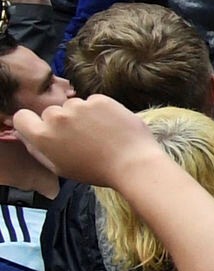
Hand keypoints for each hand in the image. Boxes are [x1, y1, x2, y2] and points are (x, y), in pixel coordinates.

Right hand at [15, 93, 157, 188]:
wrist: (133, 164)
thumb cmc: (96, 170)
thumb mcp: (59, 167)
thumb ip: (37, 148)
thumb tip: (26, 134)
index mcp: (42, 136)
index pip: (22, 117)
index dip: (32, 123)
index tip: (45, 129)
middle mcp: (57, 117)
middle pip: (51, 112)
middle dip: (62, 122)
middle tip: (80, 138)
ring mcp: (79, 106)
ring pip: (73, 105)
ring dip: (82, 115)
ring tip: (99, 133)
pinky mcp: (100, 100)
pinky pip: (93, 101)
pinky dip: (100, 110)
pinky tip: (110, 126)